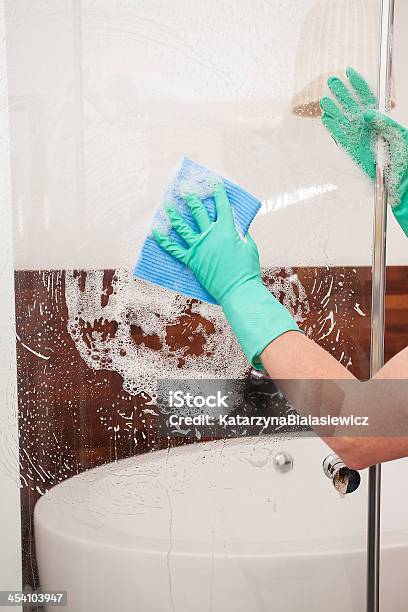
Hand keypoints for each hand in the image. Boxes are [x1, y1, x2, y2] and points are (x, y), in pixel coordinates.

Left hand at [153, 184, 298, 368]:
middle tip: (184, 188)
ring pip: (183, 227)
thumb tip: (238, 228)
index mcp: (227, 230)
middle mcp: (211, 236)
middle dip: (191, 198)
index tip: (214, 182)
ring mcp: (199, 248)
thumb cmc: (247, 270)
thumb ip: (243, 235)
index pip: (222, 206)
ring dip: (174, 214)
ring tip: (166, 204)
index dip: (218, 193)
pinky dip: (164, 240)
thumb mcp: (250, 247)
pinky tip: (156, 232)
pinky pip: (174, 249)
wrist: (238, 290)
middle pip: (198, 212)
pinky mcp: (192, 261)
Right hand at [320, 67, 407, 236]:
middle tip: (331, 81)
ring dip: (333, 109)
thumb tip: (366, 113)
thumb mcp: (399, 136)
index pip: (368, 98)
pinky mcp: (352, 151)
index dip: (358, 85)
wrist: (399, 182)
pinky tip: (325, 118)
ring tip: (323, 99)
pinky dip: (331, 128)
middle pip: (352, 106)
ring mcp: (359, 139)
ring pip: (343, 120)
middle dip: (342, 93)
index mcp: (381, 120)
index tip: (350, 72)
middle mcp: (368, 127)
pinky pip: (339, 137)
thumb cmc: (404, 159)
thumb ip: (384, 122)